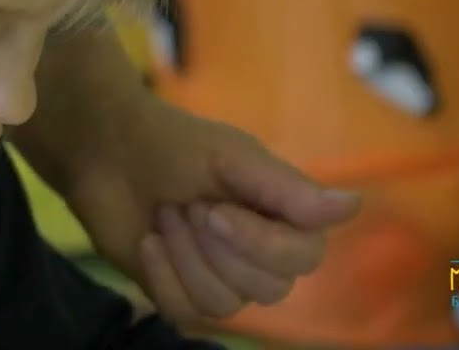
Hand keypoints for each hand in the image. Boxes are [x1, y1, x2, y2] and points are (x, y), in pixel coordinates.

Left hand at [64, 94, 359, 326]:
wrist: (106, 153)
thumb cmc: (172, 145)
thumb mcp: (229, 156)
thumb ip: (285, 187)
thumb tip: (352, 206)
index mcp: (284, 215)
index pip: (304, 256)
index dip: (259, 241)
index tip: (215, 208)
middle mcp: (261, 254)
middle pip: (269, 288)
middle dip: (216, 247)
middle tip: (186, 204)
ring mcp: (221, 278)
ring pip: (225, 306)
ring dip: (185, 257)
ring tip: (165, 214)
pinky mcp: (181, 294)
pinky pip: (185, 312)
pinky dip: (161, 275)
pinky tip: (149, 242)